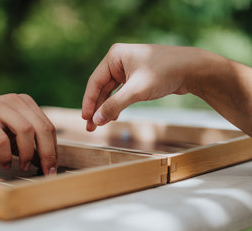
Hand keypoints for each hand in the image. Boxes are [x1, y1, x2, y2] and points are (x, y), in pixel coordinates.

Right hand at [0, 93, 57, 174]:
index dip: (53, 150)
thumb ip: (25, 145)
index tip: (52, 169)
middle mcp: (14, 101)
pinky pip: (2, 139)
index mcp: (24, 103)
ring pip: (26, 131)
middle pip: (42, 128)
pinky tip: (4, 163)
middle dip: (47, 153)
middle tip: (46, 172)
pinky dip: (6, 155)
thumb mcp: (8, 135)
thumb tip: (45, 162)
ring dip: (27, 154)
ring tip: (23, 167)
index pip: (47, 127)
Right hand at [82, 43, 198, 130]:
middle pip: (101, 88)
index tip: (85, 119)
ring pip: (111, 92)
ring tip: (100, 125)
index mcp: (115, 56)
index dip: (89, 102)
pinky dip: (117, 105)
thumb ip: (114, 105)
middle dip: (96, 108)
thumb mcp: (136, 91)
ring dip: (106, 108)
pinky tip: (113, 117)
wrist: (193, 69)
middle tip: (90, 127)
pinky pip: (121, 93)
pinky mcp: (137, 77)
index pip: (94, 82)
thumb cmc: (165, 73)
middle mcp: (119, 61)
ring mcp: (128, 69)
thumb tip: (97, 120)